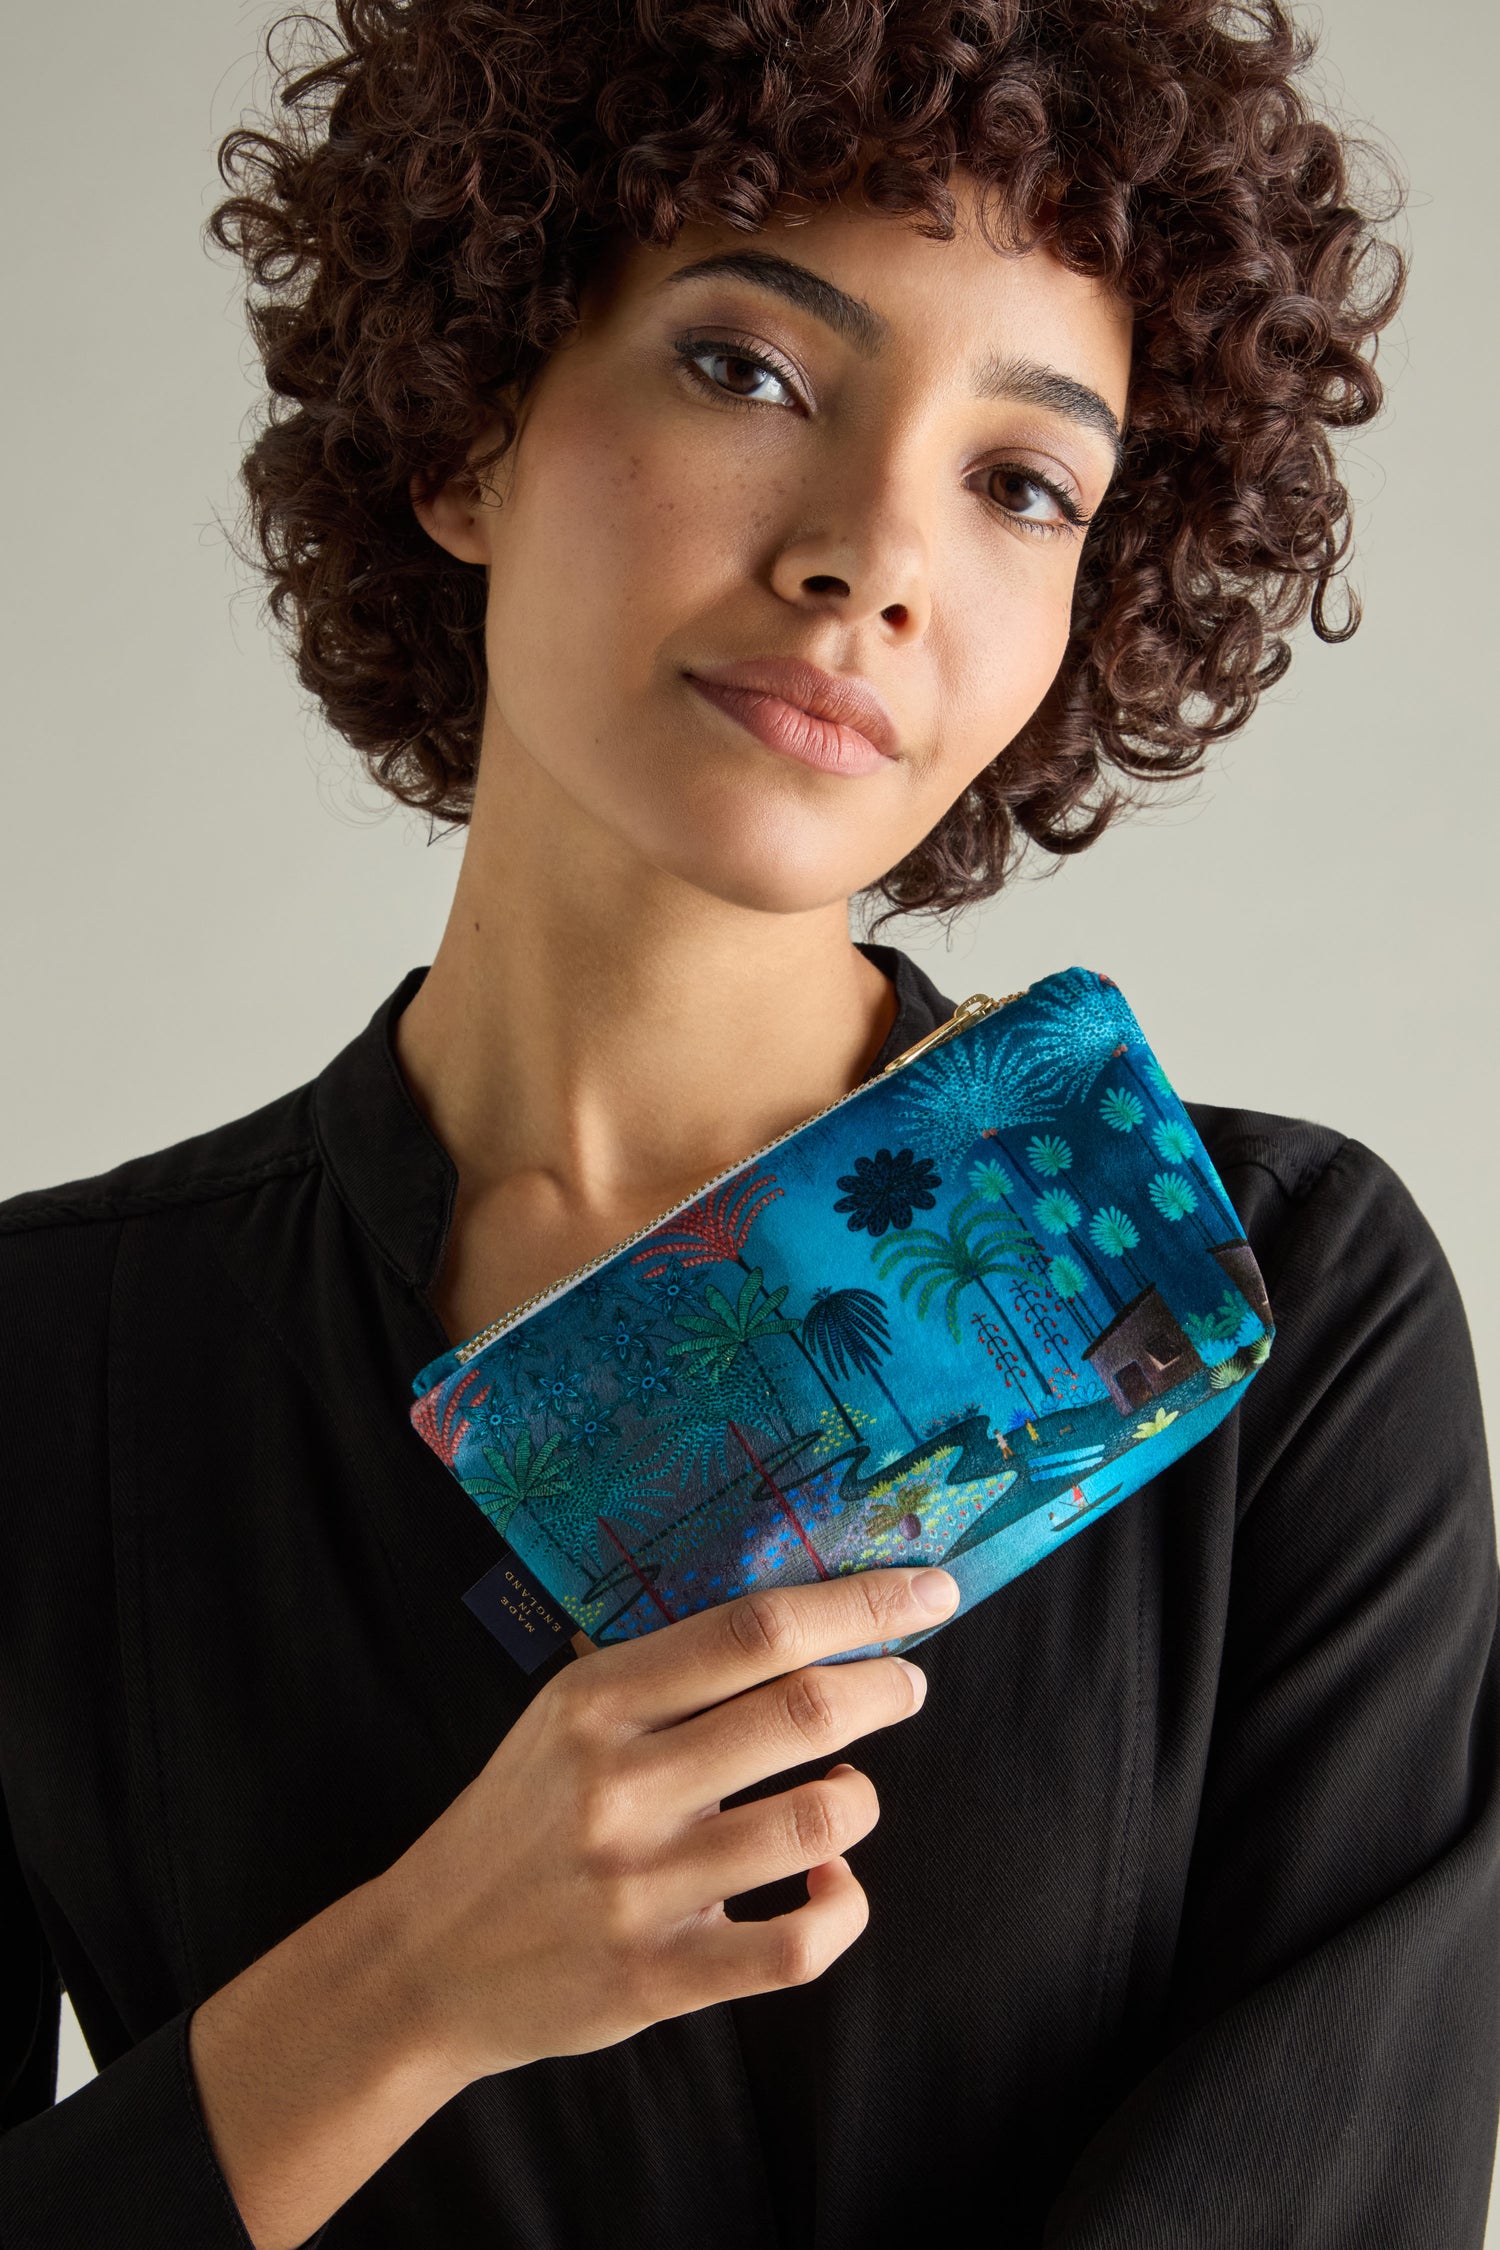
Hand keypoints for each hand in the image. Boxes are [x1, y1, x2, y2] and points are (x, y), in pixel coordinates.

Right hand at [385, 1563, 960, 2084]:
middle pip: (801, 1710)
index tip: (928, 1590)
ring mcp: (640, 1885)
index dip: (859, 1604)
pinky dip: (840, 1907)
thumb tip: (799, 1609)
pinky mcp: (659, 1976)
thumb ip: (661, 1670)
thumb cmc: (518, 1820)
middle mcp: (618, 1784)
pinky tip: (828, 1885)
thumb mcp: (562, 1717)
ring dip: (858, 1799)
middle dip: (884, 1686)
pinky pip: (798, 1943)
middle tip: (908, 1683)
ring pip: (817, 1822)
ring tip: (845, 1792)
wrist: (425, 1960)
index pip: (754, 1628)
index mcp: (596, 1699)